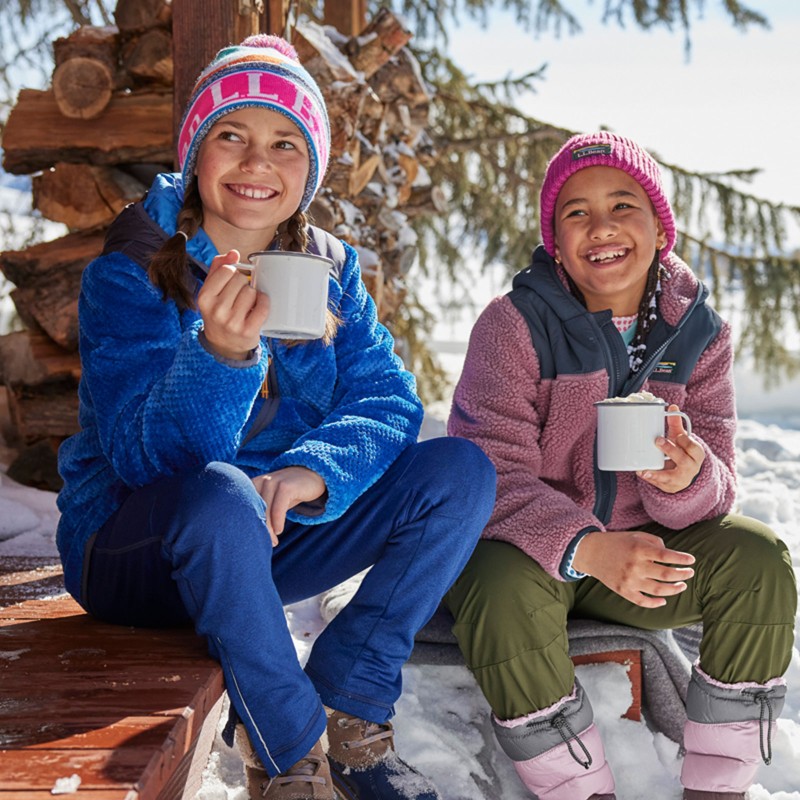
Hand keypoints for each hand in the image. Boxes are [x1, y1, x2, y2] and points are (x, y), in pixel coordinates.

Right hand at [197, 250, 269, 359]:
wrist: (224, 344)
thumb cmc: (219, 312)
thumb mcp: (211, 291)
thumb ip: (218, 268)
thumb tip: (234, 253)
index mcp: (204, 297)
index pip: (226, 270)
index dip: (233, 273)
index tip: (232, 282)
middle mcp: (216, 310)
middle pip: (241, 279)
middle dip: (244, 284)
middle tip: (239, 296)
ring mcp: (232, 322)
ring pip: (252, 292)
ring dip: (253, 295)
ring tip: (247, 304)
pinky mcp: (248, 331)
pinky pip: (263, 306)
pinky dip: (264, 303)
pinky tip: (258, 307)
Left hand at [252, 467, 326, 545]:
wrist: (312, 477)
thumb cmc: (290, 493)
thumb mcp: (274, 501)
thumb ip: (262, 512)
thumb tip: (252, 535)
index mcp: (254, 484)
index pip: (244, 507)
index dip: (247, 525)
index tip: (253, 540)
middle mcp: (261, 481)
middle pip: (253, 509)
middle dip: (258, 529)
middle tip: (264, 544)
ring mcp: (273, 481)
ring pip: (265, 510)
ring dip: (268, 529)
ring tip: (273, 542)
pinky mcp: (286, 486)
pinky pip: (278, 507)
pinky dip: (277, 521)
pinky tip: (279, 530)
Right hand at [572, 529, 694, 607]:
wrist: (590, 552)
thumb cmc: (616, 542)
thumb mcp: (635, 535)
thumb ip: (654, 542)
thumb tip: (670, 555)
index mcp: (639, 549)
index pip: (667, 556)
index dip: (682, 559)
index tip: (691, 560)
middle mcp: (635, 566)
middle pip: (667, 575)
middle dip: (683, 575)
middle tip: (690, 573)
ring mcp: (629, 580)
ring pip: (659, 590)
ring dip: (675, 589)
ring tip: (682, 585)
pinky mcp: (623, 591)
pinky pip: (643, 601)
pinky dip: (656, 603)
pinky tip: (664, 600)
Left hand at [637, 404, 703, 492]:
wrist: (684, 476)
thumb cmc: (682, 453)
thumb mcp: (681, 440)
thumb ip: (676, 425)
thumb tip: (672, 406)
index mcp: (696, 455)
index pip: (694, 448)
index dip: (685, 441)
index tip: (676, 435)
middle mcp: (690, 468)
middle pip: (684, 460)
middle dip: (671, 450)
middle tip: (658, 440)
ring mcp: (680, 479)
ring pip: (671, 476)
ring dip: (658, 473)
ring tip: (644, 470)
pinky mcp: (669, 486)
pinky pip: (659, 483)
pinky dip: (650, 478)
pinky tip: (641, 472)